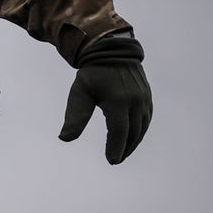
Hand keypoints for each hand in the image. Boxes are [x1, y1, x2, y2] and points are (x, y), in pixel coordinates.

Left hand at [59, 31, 151, 164]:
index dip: (116, 147)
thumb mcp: (79, 93)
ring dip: (133, 142)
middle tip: (115, 160)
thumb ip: (75, 117)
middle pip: (132, 132)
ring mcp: (144, 98)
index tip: (112, 161)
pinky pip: (146, 118)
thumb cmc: (92, 73)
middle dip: (125, 148)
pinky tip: (132, 138)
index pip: (119, 130)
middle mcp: (135, 100)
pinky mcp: (147, 96)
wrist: (112, 51)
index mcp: (118, 100)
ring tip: (122, 153)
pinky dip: (140, 131)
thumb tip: (64, 138)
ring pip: (142, 127)